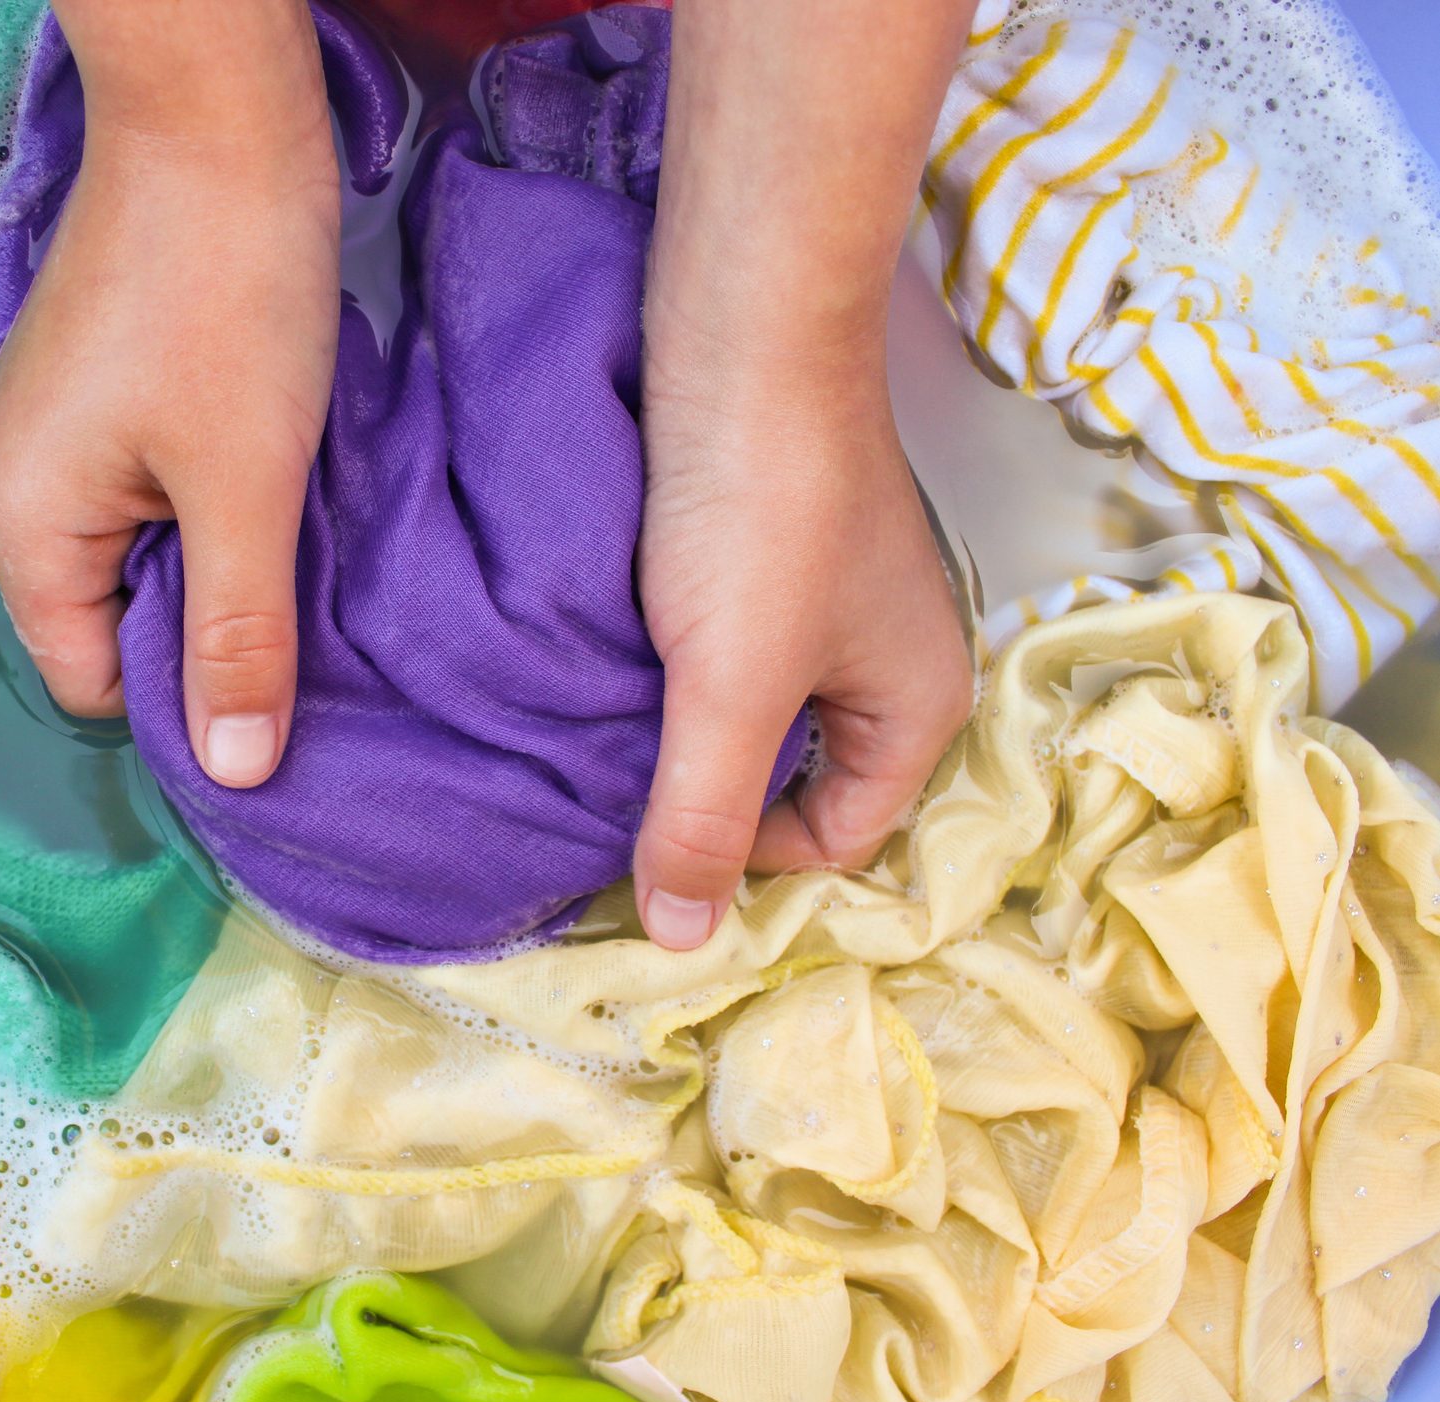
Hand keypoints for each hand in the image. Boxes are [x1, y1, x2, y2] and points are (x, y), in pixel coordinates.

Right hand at [0, 12, 338, 787]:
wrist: (215, 122)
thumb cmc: (225, 303)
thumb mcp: (245, 490)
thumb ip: (238, 637)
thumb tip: (238, 776)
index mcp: (19, 527)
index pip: (92, 680)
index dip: (184, 694)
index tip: (275, 675)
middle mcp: (10, 488)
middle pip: (111, 618)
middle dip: (204, 622)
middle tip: (302, 597)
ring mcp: (50, 434)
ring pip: (139, 553)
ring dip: (217, 556)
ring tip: (293, 528)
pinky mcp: (96, 392)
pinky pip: (147, 492)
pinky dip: (208, 499)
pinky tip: (270, 476)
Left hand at [632, 342, 972, 948]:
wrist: (745, 335)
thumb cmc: (762, 513)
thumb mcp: (731, 690)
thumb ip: (704, 818)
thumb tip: (680, 940)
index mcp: (920, 708)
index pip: (835, 840)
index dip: (745, 858)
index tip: (653, 840)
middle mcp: (892, 661)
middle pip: (798, 781)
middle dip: (713, 795)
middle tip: (617, 797)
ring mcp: (836, 602)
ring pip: (756, 713)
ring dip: (686, 730)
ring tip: (607, 732)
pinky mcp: (776, 554)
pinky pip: (730, 649)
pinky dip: (678, 668)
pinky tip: (616, 663)